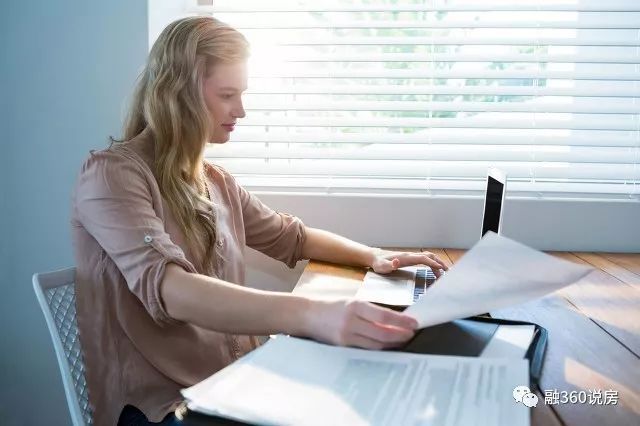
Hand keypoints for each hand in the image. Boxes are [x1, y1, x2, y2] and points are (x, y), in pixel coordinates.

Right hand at [303, 299, 418, 349]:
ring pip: (376, 344)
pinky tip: (388, 345)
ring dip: (393, 343)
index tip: (415, 323)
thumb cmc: (333, 307)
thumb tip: (395, 319)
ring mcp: (347, 336)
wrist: (308, 316)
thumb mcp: (352, 302)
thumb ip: (371, 311)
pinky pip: (366, 349)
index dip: (401, 321)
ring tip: (403, 340)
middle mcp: (352, 321)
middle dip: (400, 335)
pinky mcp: (343, 346)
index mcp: (356, 306)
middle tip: (412, 334)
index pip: (383, 315)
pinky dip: (379, 348)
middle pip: (382, 332)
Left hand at [370, 249, 448, 276]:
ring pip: (428, 257)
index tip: (441, 269)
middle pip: (429, 256)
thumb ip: (390, 265)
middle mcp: (410, 255)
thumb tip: (397, 262)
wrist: (375, 257)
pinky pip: (424, 260)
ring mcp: (411, 256)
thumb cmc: (379, 263)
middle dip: (439, 263)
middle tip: (448, 272)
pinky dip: (432, 263)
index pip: (423, 259)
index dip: (432, 263)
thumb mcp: (382, 266)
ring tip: (445, 272)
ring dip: (437, 263)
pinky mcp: (410, 259)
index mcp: (406, 257)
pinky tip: (434, 271)